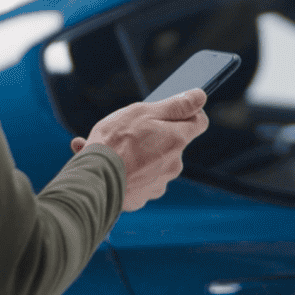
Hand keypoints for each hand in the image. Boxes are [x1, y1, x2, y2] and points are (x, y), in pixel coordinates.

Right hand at [71, 89, 208, 210]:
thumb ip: (175, 106)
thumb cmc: (116, 143)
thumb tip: (200, 96)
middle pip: (174, 143)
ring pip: (155, 162)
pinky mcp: (143, 197)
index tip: (171, 110)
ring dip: (140, 155)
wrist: (94, 180)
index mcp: (177, 140)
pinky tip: (109, 165)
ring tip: (113, 150)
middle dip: (157, 136)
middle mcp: (174, 164)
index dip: (187, 112)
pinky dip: (129, 172)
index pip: (199, 121)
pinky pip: (140, 179)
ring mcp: (159, 183)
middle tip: (130, 132)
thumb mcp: (144, 113)